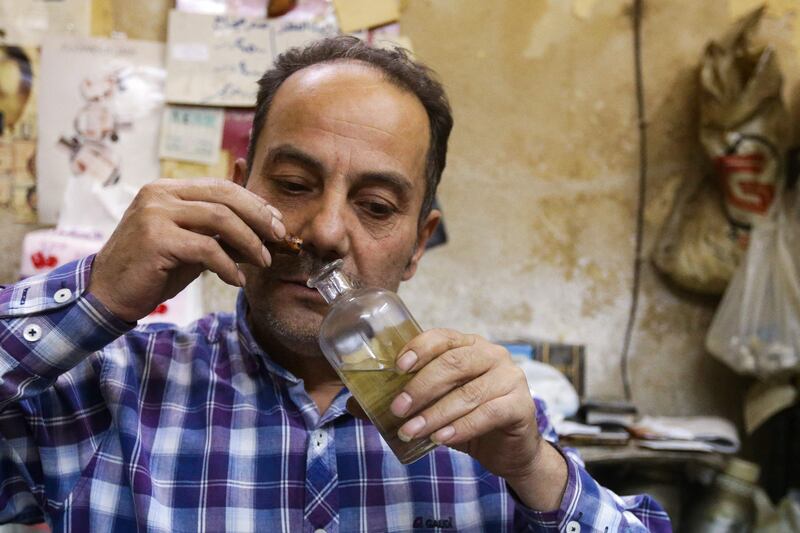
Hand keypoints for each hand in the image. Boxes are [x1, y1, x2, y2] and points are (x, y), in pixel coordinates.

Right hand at [88, 178, 285, 322]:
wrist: (108, 294)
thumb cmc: (153, 270)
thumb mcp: (191, 243)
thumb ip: (219, 228)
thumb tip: (265, 223)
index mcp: (168, 189)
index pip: (222, 187)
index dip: (255, 203)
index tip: (278, 222)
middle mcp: (160, 194)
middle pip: (225, 197)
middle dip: (259, 217)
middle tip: (280, 238)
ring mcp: (155, 214)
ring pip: (220, 219)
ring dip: (250, 242)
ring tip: (263, 261)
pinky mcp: (156, 239)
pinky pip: (207, 249)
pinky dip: (228, 266)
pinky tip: (237, 280)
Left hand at [377, 328, 566, 509]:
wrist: (510, 451)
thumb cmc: (468, 420)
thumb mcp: (435, 407)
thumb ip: (403, 401)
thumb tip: (354, 404)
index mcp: (470, 346)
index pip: (443, 337)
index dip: (419, 348)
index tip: (397, 368)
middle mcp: (492, 355)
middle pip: (453, 363)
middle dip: (420, 387)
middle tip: (397, 409)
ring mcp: (510, 378)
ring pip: (467, 393)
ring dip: (434, 414)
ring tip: (410, 431)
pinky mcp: (521, 405)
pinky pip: (487, 414)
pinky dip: (460, 427)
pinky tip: (440, 439)